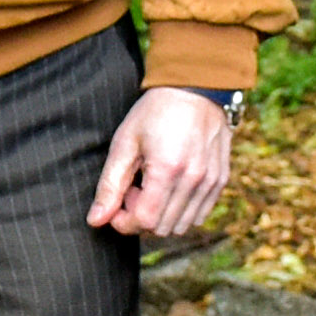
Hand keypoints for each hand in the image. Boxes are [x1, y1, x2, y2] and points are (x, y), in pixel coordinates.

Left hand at [87, 85, 234, 240]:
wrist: (196, 88)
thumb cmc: (155, 112)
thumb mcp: (125, 143)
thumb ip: (109, 185)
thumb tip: (95, 221)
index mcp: (168, 169)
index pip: (144, 221)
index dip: (124, 220)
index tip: (118, 202)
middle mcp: (194, 179)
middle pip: (162, 228)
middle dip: (142, 216)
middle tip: (135, 188)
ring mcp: (211, 181)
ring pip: (182, 226)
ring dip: (162, 215)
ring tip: (154, 186)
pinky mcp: (220, 180)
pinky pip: (199, 215)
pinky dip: (181, 210)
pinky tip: (173, 186)